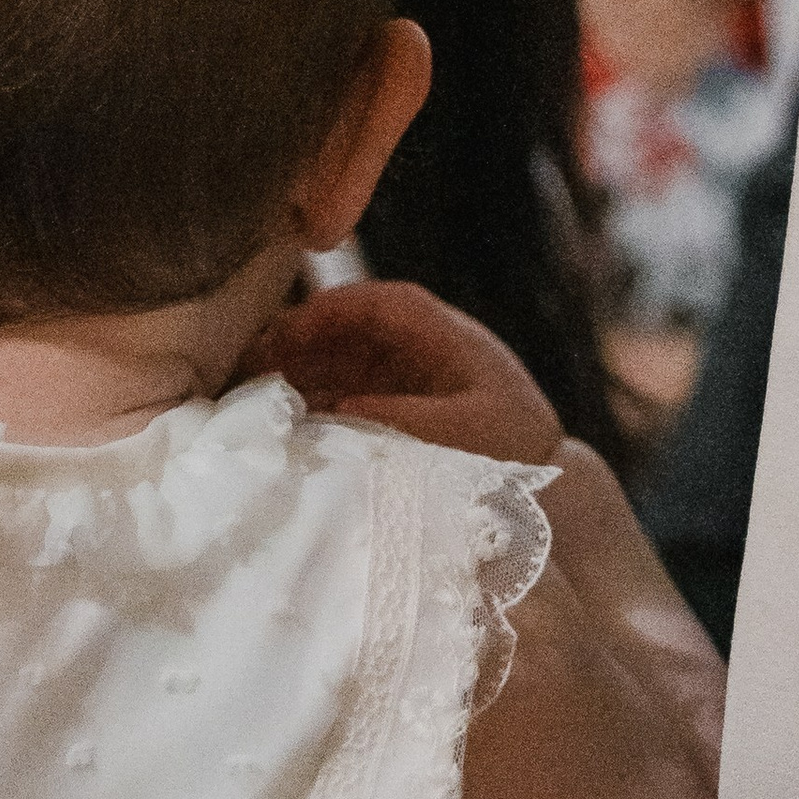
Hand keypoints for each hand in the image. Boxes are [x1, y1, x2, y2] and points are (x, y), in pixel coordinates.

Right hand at [249, 281, 561, 463]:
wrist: (551, 494)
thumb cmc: (514, 456)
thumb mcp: (465, 436)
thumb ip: (402, 420)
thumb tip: (338, 408)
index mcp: (448, 337)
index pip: (380, 304)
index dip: (327, 312)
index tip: (282, 336)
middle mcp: (422, 348)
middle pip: (348, 329)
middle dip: (297, 343)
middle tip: (247, 370)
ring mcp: (406, 378)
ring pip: (340, 360)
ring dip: (298, 375)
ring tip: (252, 399)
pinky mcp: (395, 409)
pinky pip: (344, 394)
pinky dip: (313, 405)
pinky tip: (284, 427)